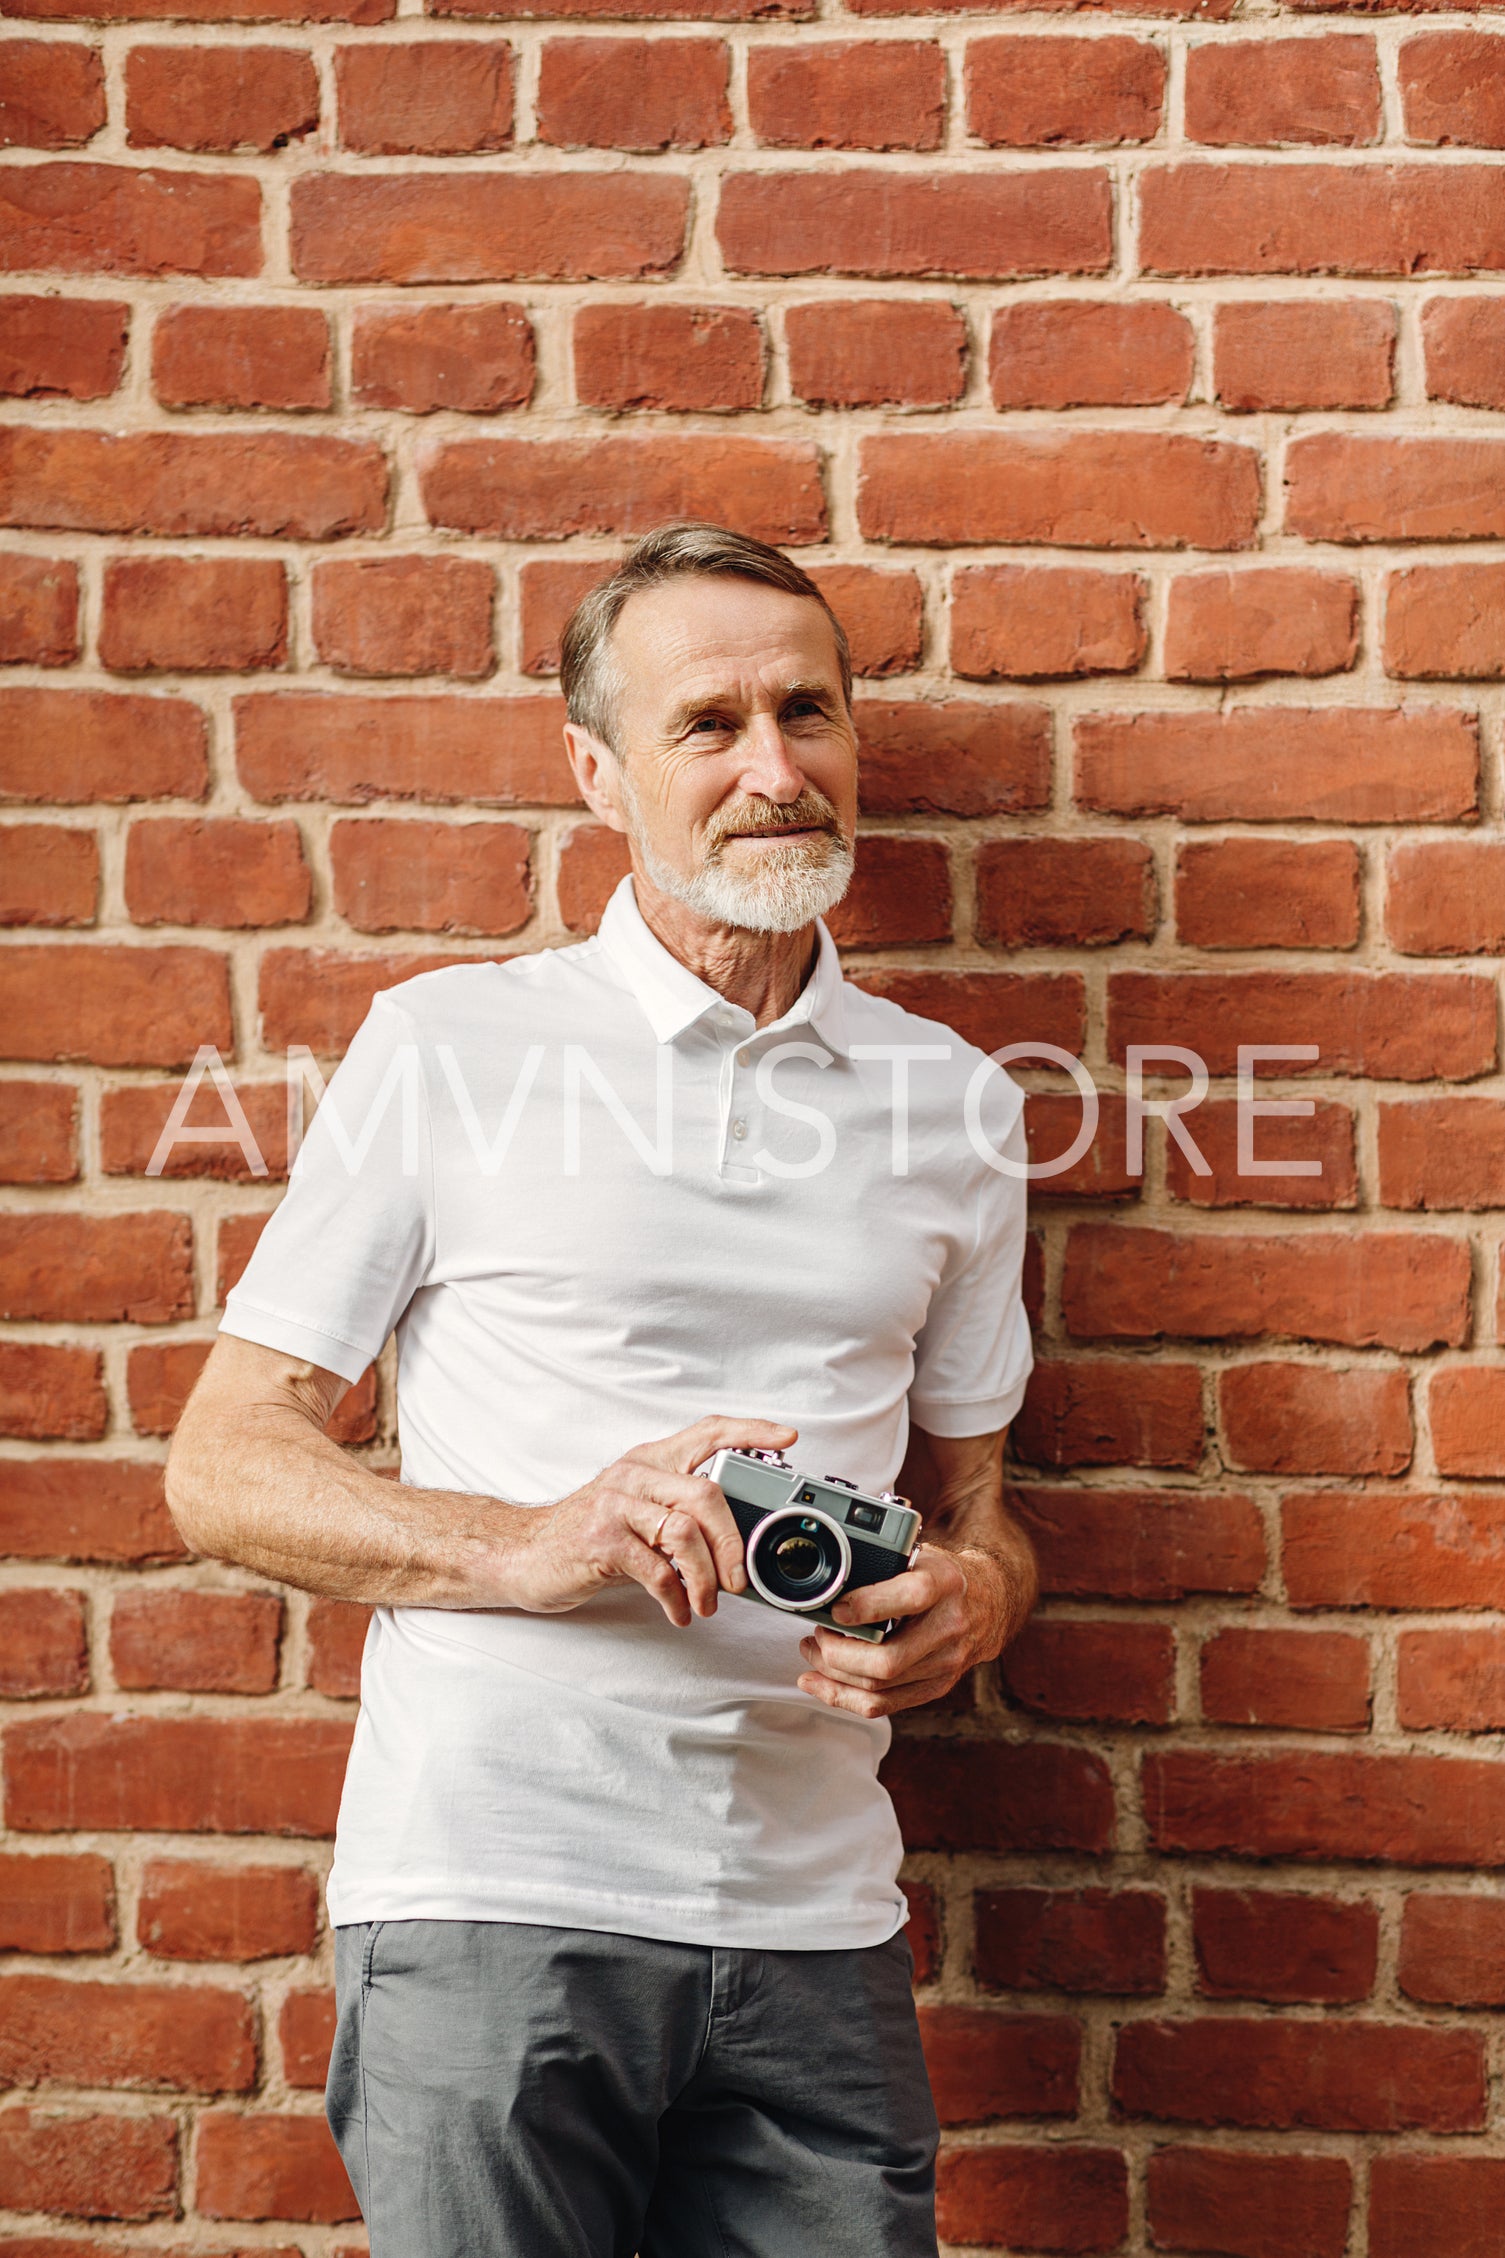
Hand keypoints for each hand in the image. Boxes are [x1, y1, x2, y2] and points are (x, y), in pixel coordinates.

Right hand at [506, 1415, 796, 1627]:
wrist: (524, 1554)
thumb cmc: (589, 1535)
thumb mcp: (637, 1509)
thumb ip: (680, 1512)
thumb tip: (740, 1545)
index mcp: (651, 1460)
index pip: (708, 1431)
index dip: (751, 1431)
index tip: (787, 1439)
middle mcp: (635, 1474)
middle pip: (706, 1493)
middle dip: (733, 1542)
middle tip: (739, 1580)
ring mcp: (615, 1505)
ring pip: (684, 1531)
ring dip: (706, 1576)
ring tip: (707, 1603)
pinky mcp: (600, 1540)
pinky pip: (654, 1569)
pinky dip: (675, 1596)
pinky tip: (679, 1611)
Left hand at [795, 1543, 1019, 1717]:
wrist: (989, 1602)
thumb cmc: (941, 1575)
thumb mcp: (919, 1554)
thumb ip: (882, 1563)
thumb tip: (831, 1576)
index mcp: (944, 1583)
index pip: (909, 1597)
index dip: (866, 1606)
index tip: (836, 1608)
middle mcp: (949, 1627)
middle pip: (887, 1660)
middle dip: (837, 1654)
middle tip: (817, 1635)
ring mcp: (945, 1663)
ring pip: (879, 1687)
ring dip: (834, 1675)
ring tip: (812, 1653)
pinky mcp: (937, 1686)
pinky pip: (884, 1705)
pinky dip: (844, 1697)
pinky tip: (819, 1684)